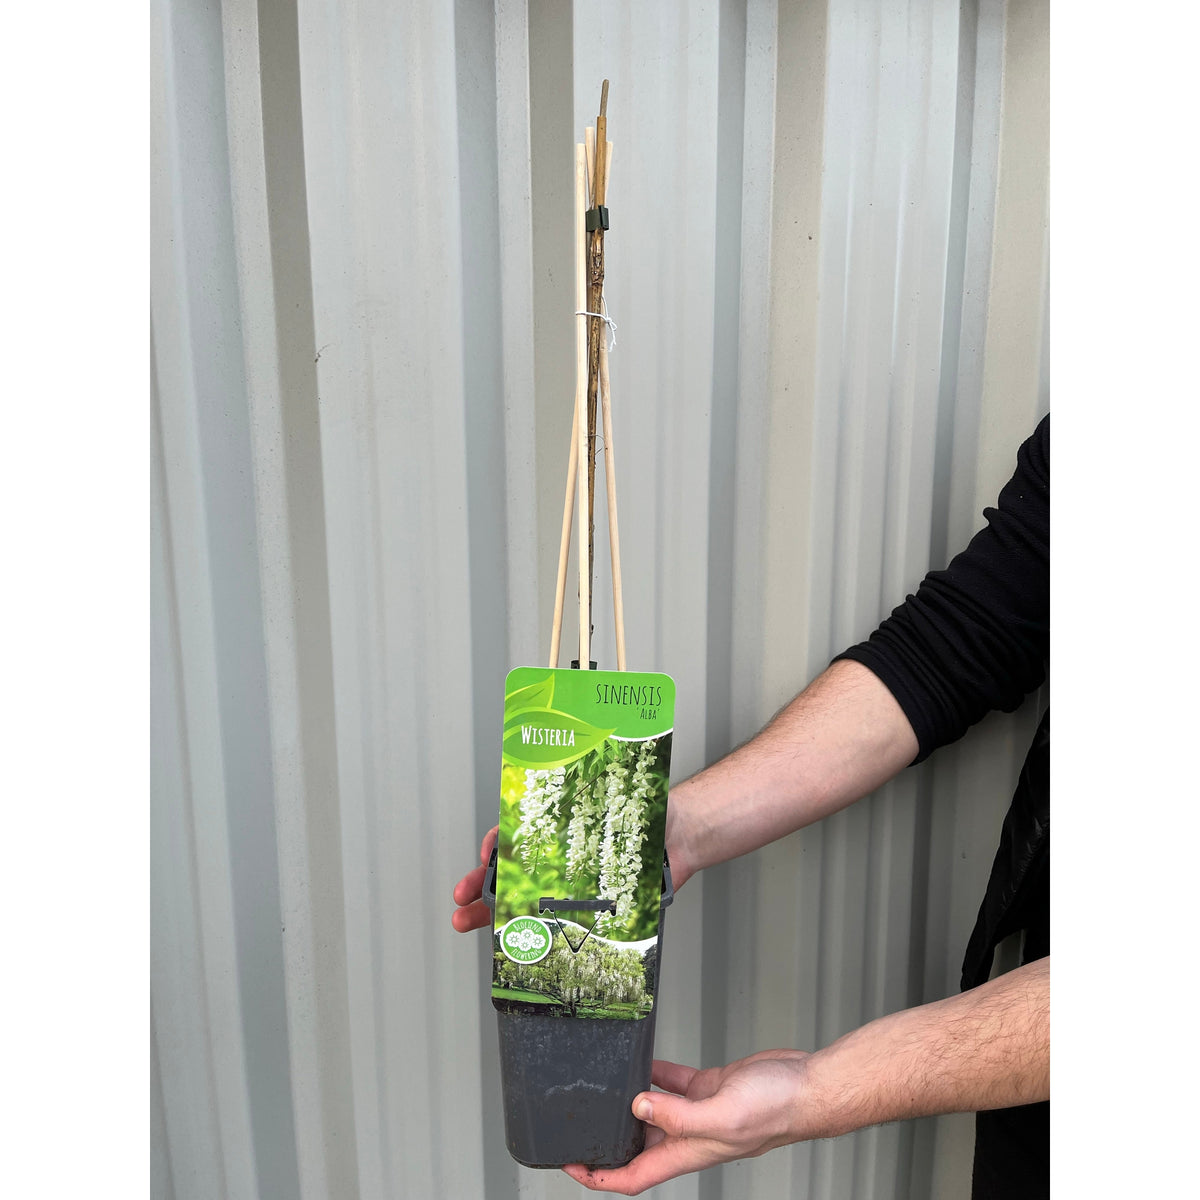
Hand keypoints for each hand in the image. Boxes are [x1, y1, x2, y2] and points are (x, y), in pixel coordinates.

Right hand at [450, 800, 697, 933]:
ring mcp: (571, 887)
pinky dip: (530, 936)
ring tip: (468, 922)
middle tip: (462, 898)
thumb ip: (595, 794)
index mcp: (560, 827)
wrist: (682, 839)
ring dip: (491, 913)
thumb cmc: (650, 812)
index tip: (487, 853)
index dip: (495, 844)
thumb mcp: (616, 794)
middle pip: (510, 871)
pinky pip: (555, 926)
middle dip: (479, 885)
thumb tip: (572, 785)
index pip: (515, 833)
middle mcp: (560, 857)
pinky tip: (514, 944)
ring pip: (523, 901)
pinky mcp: (589, 912)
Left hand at [563, 1051, 814, 1194]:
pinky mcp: (709, 1087)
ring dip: (629, 1102)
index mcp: (688, 1153)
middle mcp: (690, 1136)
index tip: (572, 1165)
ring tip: (603, 1087)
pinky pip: (672, 1081)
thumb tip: (636, 1108)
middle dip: (608, 1138)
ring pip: (653, 1110)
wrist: (805, 1086)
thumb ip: (677, 1115)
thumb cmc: (775, 1110)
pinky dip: (654, 1072)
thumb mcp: (720, 1114)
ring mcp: (699, 1111)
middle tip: (579, 1121)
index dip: (600, 1176)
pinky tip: (641, 1061)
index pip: (633, 1176)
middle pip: (638, 1145)